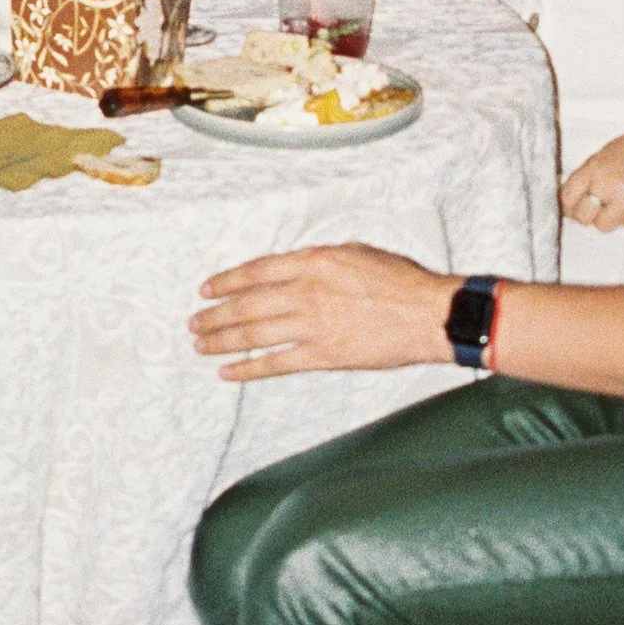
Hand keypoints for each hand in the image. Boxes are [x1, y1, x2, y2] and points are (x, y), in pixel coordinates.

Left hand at [190, 243, 454, 380]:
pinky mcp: (324, 355)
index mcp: (313, 262)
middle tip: (194, 322)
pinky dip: (249, 369)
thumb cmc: (400, 280)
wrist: (429, 313)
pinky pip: (277, 363)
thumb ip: (318, 261)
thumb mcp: (354, 253)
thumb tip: (291, 269)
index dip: (226, 281)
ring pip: (254, 334)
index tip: (206, 290)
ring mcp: (313, 325)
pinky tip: (230, 372)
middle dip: (215, 315)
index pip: (256, 271)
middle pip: (247, 304)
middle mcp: (307, 292)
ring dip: (223, 340)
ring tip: (202, 345)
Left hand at [560, 126, 623, 234]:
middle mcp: (610, 186)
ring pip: (606, 225)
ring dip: (609, 217)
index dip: (567, 205)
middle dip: (587, 213)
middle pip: (584, 217)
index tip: (570, 206)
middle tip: (596, 203)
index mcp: (595, 169)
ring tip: (618, 199)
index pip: (567, 198)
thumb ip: (584, 178)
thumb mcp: (602, 156)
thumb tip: (568, 200)